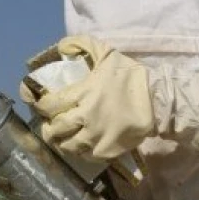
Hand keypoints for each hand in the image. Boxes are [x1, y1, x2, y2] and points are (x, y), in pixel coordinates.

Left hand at [19, 35, 153, 159]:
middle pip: (55, 128)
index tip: (40, 105)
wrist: (158, 100)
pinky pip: (85, 156)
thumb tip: (61, 46)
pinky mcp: (108, 150)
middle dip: (48, 127)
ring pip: (67, 146)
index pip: (50, 105)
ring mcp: (96, 136)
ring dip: (61, 142)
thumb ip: (82, 44)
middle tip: (49, 124)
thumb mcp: (106, 53)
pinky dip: (79, 152)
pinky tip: (80, 145)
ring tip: (61, 137)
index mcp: (83, 93)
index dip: (40, 106)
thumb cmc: (130, 76)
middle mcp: (86, 117)